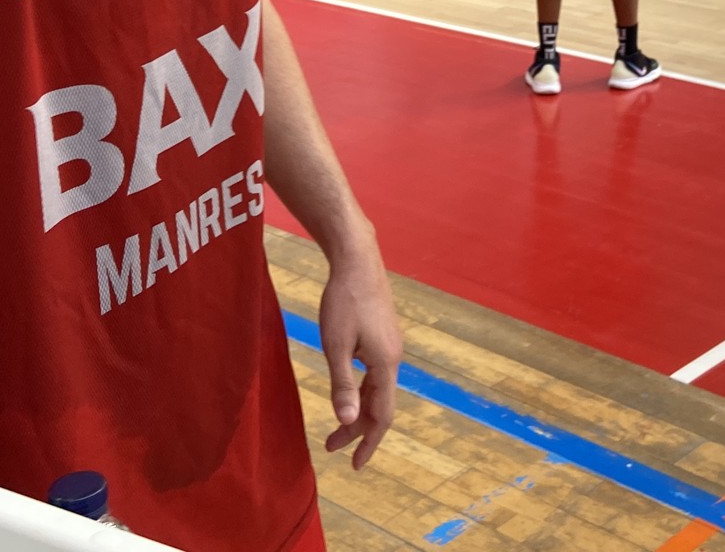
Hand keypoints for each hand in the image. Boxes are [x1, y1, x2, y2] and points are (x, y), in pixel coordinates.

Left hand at [318, 245, 400, 469]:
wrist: (357, 259)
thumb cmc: (343, 301)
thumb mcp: (336, 345)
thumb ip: (342, 384)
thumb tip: (347, 419)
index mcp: (385, 364)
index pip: (382, 415)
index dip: (368, 442)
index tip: (355, 465)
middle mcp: (394, 357)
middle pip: (380, 405)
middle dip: (357, 429)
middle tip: (330, 446)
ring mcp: (390, 345)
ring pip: (377, 388)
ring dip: (358, 409)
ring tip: (335, 424)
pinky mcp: (383, 335)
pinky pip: (376, 374)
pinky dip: (361, 390)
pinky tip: (346, 387)